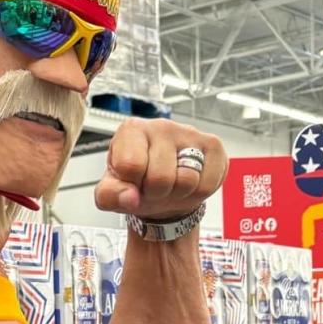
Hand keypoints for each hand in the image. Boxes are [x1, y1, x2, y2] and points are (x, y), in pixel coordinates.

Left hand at [94, 119, 226, 220]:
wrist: (164, 189)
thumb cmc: (136, 184)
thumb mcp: (112, 192)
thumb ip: (110, 196)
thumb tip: (130, 197)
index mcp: (131, 131)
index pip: (131, 165)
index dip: (131, 186)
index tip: (132, 182)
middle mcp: (160, 125)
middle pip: (161, 178)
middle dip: (156, 193)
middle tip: (153, 189)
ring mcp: (189, 133)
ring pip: (187, 181)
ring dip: (177, 194)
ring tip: (171, 186)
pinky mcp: (213, 145)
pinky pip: (207, 184)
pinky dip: (197, 193)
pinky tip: (189, 182)